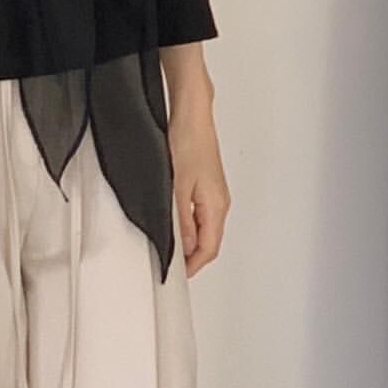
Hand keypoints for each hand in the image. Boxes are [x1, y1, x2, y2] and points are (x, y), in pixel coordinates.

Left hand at [168, 99, 229, 276]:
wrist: (192, 112)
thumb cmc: (188, 139)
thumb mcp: (178, 185)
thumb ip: (182, 220)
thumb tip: (184, 247)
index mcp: (216, 206)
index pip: (208, 248)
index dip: (192, 266)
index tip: (175, 274)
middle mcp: (219, 202)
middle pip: (209, 241)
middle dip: (191, 257)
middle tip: (170, 264)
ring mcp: (213, 192)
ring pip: (204, 227)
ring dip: (189, 240)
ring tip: (169, 246)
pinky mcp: (205, 183)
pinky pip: (199, 213)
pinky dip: (188, 223)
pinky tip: (173, 221)